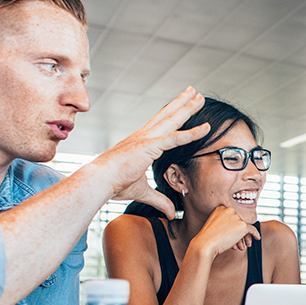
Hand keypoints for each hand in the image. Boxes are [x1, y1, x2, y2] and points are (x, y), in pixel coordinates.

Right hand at [88, 88, 210, 218]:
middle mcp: (144, 135)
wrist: (99, 180)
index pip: (161, 124)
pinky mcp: (149, 146)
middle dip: (182, 103)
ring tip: (200, 96)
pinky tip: (206, 128)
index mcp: (140, 142)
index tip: (182, 105)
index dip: (173, 114)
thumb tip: (171, 212)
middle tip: (195, 92)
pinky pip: (175, 138)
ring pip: (173, 119)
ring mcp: (146, 138)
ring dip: (188, 107)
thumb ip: (159, 200)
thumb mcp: (143, 192)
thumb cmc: (114, 184)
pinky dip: (191, 133)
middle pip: (168, 115)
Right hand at [192, 206, 261, 258]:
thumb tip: (236, 228)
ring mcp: (236, 217)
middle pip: (239, 221)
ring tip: (241, 246)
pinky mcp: (242, 225)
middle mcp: (229, 210)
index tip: (233, 234)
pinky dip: (255, 234)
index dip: (234, 226)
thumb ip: (224, 223)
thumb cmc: (207, 238)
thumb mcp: (214, 226)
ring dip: (244, 237)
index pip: (233, 216)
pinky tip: (257, 238)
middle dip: (239, 232)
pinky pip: (252, 229)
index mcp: (221, 208)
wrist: (205, 244)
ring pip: (245, 226)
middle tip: (240, 242)